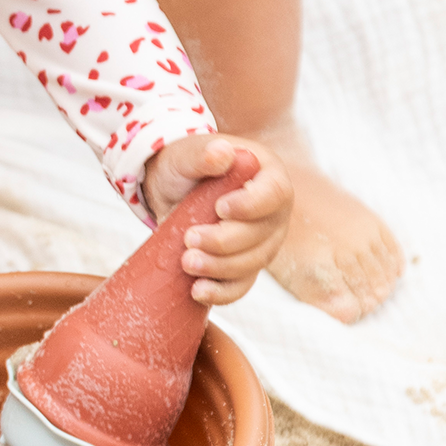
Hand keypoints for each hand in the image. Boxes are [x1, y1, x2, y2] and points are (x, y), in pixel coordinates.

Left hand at [142, 134, 293, 304]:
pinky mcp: (245, 266)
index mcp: (268, 176)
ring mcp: (262, 242)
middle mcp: (273, 212)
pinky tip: (198, 291)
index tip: (219, 207)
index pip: (275, 194)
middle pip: (261, 235)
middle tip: (189, 238)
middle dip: (224, 242)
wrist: (171, 189)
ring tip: (186, 261)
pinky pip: (241, 285)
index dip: (251, 206)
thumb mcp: (186, 154)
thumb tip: (222, 152)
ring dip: (219, 268)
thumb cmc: (184, 166)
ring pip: (252, 264)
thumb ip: (203, 154)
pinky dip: (221, 292)